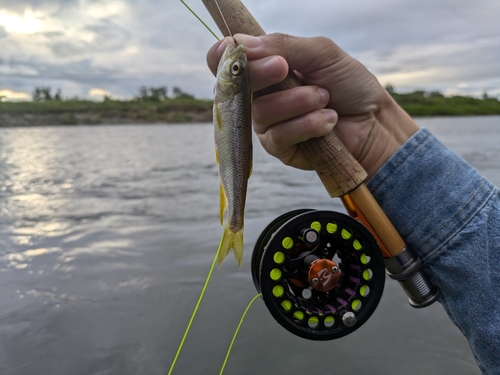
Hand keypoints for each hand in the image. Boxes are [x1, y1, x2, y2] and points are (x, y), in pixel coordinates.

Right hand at [207, 33, 418, 178]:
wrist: (374, 121)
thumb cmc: (349, 84)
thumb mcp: (320, 53)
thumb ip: (283, 45)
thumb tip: (242, 43)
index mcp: (266, 69)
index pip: (227, 62)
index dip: (222, 55)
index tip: (234, 49)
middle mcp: (260, 96)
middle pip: (234, 87)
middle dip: (260, 74)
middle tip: (284, 68)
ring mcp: (268, 124)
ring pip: (261, 112)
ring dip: (298, 102)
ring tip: (325, 99)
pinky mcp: (279, 148)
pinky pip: (278, 136)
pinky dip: (307, 124)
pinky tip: (328, 121)